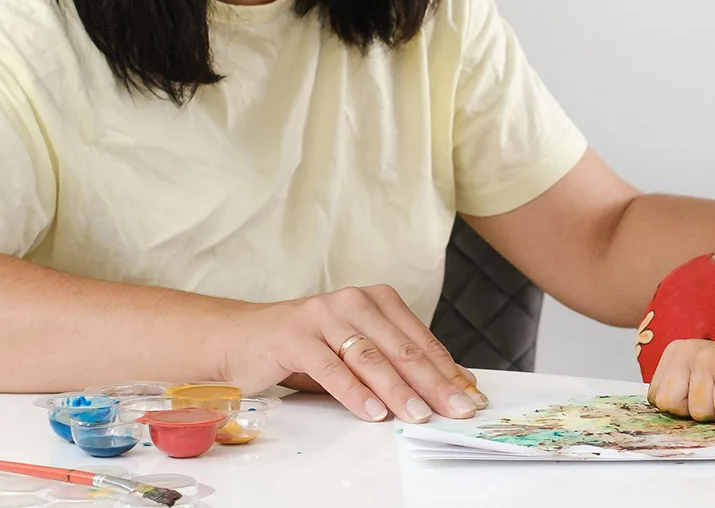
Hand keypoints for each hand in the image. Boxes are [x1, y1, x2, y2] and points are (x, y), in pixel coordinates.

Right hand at [222, 285, 488, 423]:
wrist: (242, 338)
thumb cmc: (306, 347)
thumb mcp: (355, 350)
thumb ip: (394, 363)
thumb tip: (448, 384)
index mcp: (375, 299)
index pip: (421, 339)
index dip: (448, 369)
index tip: (471, 395)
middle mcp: (353, 301)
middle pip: (402, 348)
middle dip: (434, 383)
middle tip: (457, 408)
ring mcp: (322, 315)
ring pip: (370, 358)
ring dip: (398, 390)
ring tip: (419, 415)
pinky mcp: (295, 336)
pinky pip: (331, 369)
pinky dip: (355, 394)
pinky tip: (373, 412)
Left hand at [647, 338, 714, 420]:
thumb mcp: (697, 381)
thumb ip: (677, 395)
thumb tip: (659, 427)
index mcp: (675, 353)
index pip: (657, 398)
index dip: (681, 408)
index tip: (703, 395)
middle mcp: (688, 351)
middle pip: (671, 404)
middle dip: (695, 411)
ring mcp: (709, 358)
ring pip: (699, 411)